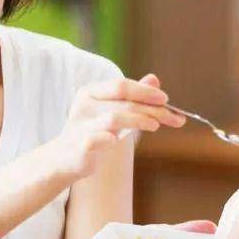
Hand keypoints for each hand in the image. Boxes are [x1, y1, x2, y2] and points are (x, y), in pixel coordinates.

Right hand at [52, 74, 183, 179]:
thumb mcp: (112, 111)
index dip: (145, 91)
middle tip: (174, 118)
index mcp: (91, 92)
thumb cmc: (92, 132)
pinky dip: (108, 138)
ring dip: (139, 120)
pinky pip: (95, 140)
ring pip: (114, 118)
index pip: (121, 85)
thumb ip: (131, 96)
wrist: (64, 158)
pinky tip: (118, 140)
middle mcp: (84, 105)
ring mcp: (80, 125)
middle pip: (123, 101)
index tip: (166, 99)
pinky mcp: (79, 147)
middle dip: (152, 109)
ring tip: (156, 125)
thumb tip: (154, 79)